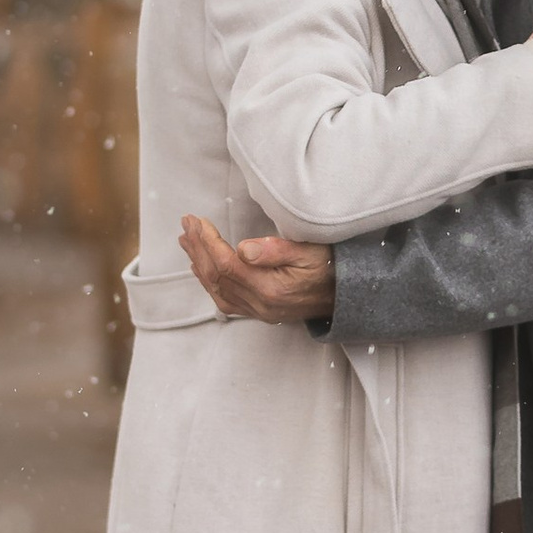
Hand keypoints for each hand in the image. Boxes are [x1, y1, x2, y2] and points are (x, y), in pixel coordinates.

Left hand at [180, 214, 336, 322]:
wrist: (345, 295)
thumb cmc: (330, 267)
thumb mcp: (309, 251)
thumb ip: (276, 250)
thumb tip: (242, 249)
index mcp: (271, 289)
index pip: (227, 264)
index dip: (208, 242)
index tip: (197, 221)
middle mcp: (260, 304)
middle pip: (217, 276)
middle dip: (198, 247)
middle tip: (186, 224)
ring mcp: (258, 311)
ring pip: (217, 288)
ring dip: (198, 262)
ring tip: (187, 240)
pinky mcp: (259, 311)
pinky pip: (225, 299)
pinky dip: (209, 281)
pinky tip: (201, 267)